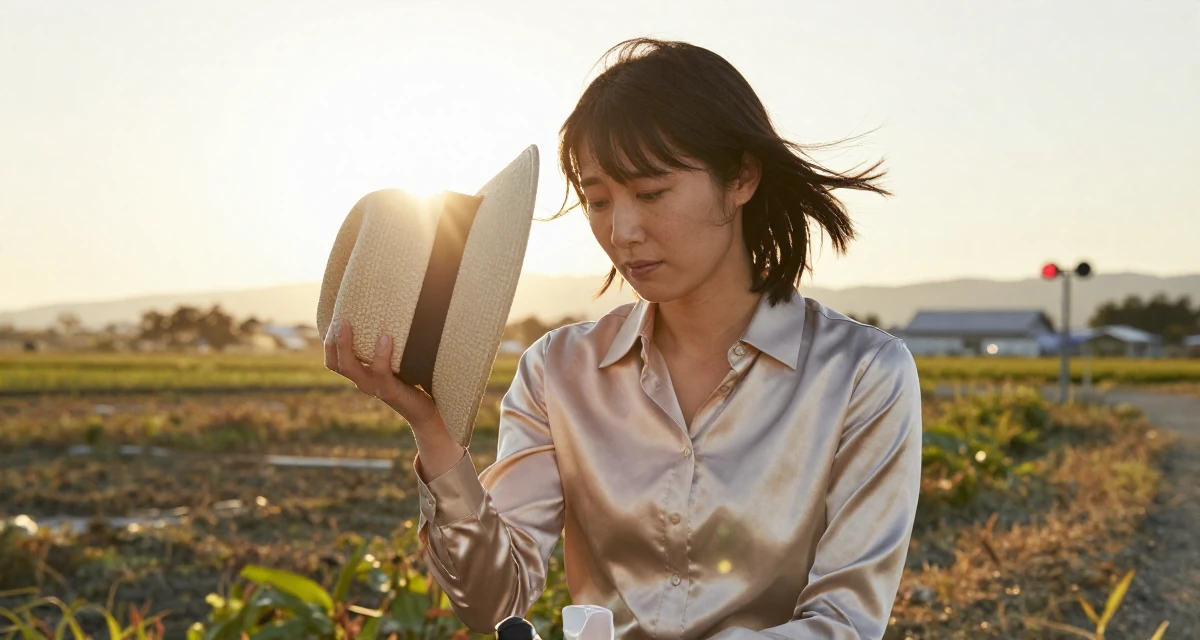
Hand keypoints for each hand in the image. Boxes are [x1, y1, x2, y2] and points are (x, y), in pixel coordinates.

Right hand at [323, 317, 440, 430]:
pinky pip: (381, 372)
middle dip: (332, 340)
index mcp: (361, 373)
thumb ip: (388, 343)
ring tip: (348, 324)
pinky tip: (385, 338)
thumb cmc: (414, 379)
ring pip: (351, 368)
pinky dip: (381, 354)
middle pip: (335, 363)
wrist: (427, 409)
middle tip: (338, 318)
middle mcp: (363, 381)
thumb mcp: (397, 359)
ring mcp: (375, 387)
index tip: (333, 318)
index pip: (334, 359)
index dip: (328, 341)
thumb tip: (390, 310)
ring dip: (346, 345)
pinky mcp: (390, 392)